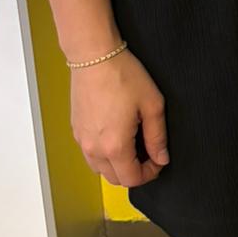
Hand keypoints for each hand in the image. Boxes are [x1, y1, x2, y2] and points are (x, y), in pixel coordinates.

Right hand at [70, 50, 168, 188]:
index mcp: (114, 146)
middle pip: (114, 178)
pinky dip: (104, 154)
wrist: (94, 57)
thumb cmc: (123, 76)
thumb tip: (161, 157)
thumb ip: (157, 137)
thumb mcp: (152, 105)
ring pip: (100, 169)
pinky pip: (90, 154)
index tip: (158, 161)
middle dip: (134, 172)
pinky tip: (116, 135)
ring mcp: (82, 140)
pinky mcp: (76, 131)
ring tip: (133, 144)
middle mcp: (94, 148)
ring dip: (117, 165)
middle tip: (148, 154)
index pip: (131, 179)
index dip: (149, 174)